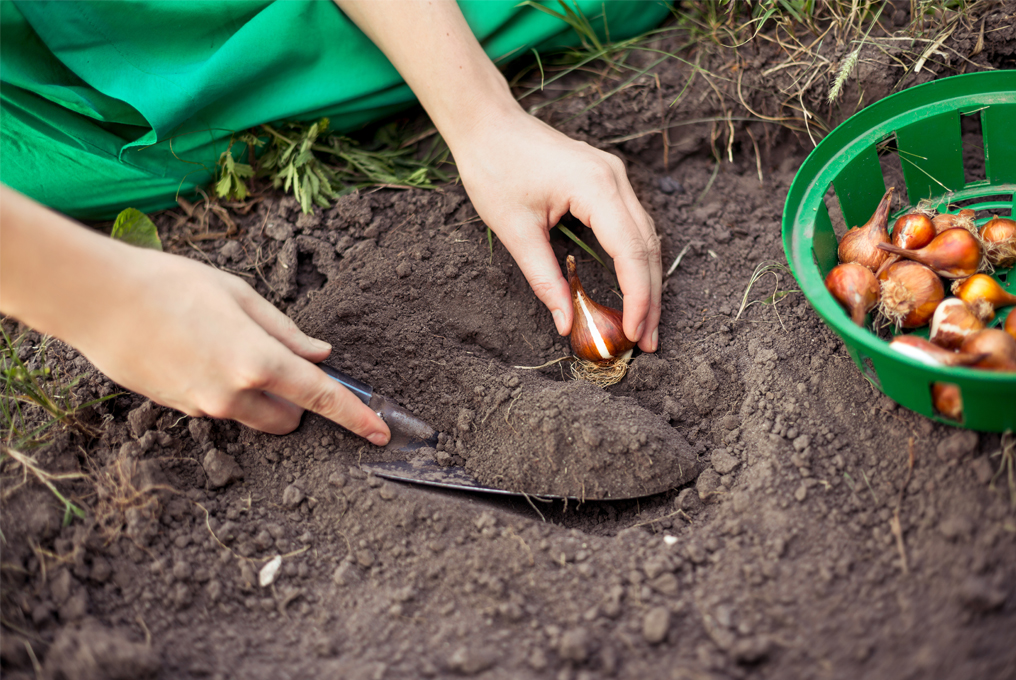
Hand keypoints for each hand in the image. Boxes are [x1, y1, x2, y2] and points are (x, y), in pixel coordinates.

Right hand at [85, 250, 392, 439]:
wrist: (97, 301)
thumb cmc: (170, 285)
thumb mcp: (239, 295)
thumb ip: (286, 332)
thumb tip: (320, 354)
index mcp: (258, 361)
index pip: (321, 397)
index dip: (355, 416)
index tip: (380, 433)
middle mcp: (235, 394)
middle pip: (290, 418)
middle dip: (297, 401)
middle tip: (279, 359)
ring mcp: (206, 408)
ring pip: (255, 416)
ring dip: (262, 396)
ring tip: (229, 346)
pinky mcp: (181, 411)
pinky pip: (222, 408)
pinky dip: (228, 391)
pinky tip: (200, 352)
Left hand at [453, 108, 661, 351]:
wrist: (488, 123)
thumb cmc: (495, 168)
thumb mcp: (515, 230)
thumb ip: (544, 278)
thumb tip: (564, 322)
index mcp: (595, 187)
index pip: (630, 251)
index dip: (637, 297)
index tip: (633, 333)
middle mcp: (614, 179)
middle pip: (647, 248)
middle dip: (649, 298)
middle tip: (646, 342)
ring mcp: (614, 177)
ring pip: (645, 238)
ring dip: (647, 282)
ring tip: (643, 324)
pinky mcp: (607, 180)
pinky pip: (633, 226)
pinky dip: (635, 261)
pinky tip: (633, 289)